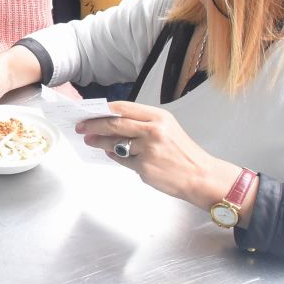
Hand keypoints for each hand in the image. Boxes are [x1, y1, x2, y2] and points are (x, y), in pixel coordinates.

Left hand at [76, 102, 241, 210]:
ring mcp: (148, 149)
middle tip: (81, 126)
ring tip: (89, 140)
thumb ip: (141, 125)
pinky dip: (114, 156)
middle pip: (114, 123)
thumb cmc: (184, 154)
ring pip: (114, 143)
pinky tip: (111, 154)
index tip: (88, 111)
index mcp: (159, 117)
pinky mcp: (144, 167)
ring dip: (98, 141)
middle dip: (93, 124)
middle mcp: (153, 130)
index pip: (123, 107)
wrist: (202, 176)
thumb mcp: (167, 130)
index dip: (103, 109)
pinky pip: (122, 160)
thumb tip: (110, 123)